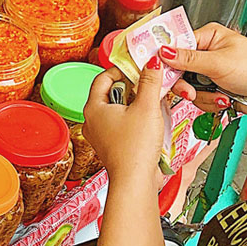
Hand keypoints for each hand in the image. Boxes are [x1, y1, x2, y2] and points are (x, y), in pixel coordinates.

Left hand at [84, 60, 165, 183]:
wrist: (135, 182)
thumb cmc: (135, 148)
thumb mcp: (146, 108)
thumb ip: (150, 82)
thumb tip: (151, 63)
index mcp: (93, 107)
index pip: (103, 78)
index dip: (121, 70)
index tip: (138, 69)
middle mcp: (93, 120)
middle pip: (112, 94)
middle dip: (133, 89)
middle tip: (149, 86)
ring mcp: (101, 134)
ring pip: (119, 110)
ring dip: (137, 105)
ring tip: (153, 105)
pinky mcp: (112, 146)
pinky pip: (123, 125)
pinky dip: (136, 121)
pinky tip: (151, 124)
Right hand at [161, 23, 246, 114]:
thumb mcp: (219, 62)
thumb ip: (188, 59)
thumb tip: (164, 51)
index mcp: (208, 36)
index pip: (177, 44)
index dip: (168, 58)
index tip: (161, 70)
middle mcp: (206, 52)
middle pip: (178, 67)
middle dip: (186, 83)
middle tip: (190, 91)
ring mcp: (208, 71)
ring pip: (186, 85)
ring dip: (200, 95)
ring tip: (217, 95)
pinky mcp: (210, 87)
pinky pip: (196, 96)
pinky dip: (207, 101)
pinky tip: (221, 98)